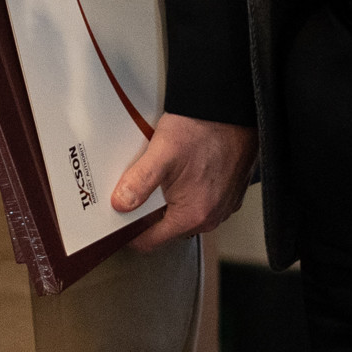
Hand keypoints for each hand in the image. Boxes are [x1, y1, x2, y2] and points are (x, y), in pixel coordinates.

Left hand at [110, 112, 257, 251]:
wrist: (233, 110)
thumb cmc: (204, 128)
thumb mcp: (162, 153)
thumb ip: (139, 182)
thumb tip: (120, 204)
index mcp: (193, 215)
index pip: (152, 241)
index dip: (131, 233)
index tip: (119, 221)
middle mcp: (212, 217)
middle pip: (168, 227)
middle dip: (149, 214)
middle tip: (136, 190)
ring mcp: (223, 206)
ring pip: (185, 214)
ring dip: (170, 202)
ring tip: (160, 177)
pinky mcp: (229, 193)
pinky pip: (201, 201)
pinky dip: (188, 192)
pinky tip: (182, 171)